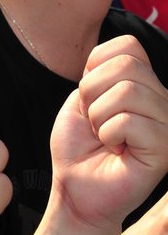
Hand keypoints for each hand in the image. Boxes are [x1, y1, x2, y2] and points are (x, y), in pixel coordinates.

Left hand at [50, 35, 167, 233]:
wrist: (75, 188)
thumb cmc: (78, 147)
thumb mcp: (82, 98)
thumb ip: (100, 71)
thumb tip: (119, 57)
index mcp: (145, 84)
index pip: (127, 45)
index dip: (94, 69)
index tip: (90, 99)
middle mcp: (163, 100)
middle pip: (126, 65)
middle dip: (92, 92)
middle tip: (94, 121)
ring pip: (127, 91)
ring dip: (99, 116)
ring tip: (104, 137)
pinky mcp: (166, 148)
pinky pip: (128, 121)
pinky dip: (108, 134)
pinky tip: (116, 150)